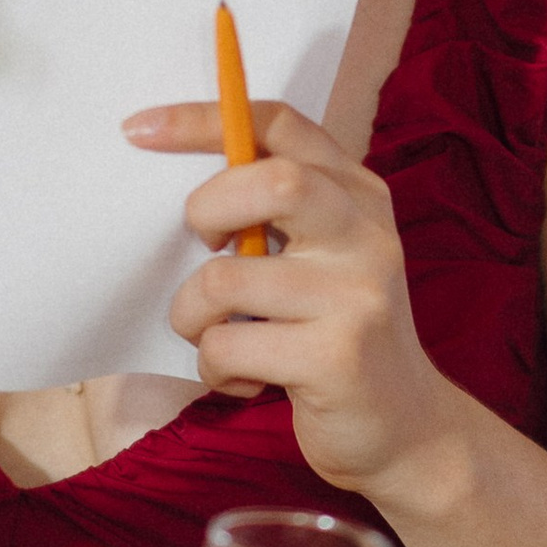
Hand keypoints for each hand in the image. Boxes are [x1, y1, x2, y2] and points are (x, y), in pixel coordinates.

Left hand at [123, 96, 462, 505]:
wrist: (407, 427)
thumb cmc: (337, 331)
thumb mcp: (324, 254)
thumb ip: (277, 208)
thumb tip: (173, 163)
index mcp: (359, 194)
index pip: (279, 125)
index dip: (203, 119)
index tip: (138, 130)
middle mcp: (367, 235)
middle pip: (272, 183)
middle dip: (208, 211)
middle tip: (208, 249)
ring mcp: (357, 297)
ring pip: (224, 281)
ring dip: (193, 317)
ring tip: (219, 338)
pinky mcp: (337, 359)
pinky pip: (228, 347)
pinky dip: (215, 368)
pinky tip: (246, 380)